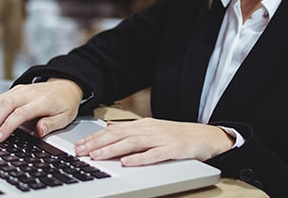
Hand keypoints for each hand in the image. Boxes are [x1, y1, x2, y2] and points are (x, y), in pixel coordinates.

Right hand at [0, 79, 82, 141]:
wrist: (65, 86)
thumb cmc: (64, 104)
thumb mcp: (65, 117)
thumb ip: (51, 124)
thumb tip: (39, 131)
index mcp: (42, 101)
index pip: (20, 113)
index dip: (7, 126)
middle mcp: (28, 93)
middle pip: (6, 105)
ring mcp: (20, 90)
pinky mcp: (15, 90)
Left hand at [74, 118, 234, 165]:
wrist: (208, 136)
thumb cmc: (179, 136)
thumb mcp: (152, 130)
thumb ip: (131, 129)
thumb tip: (109, 127)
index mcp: (143, 125)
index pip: (113, 130)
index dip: (95, 137)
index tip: (79, 145)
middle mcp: (150, 129)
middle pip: (119, 135)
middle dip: (98, 143)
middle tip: (80, 151)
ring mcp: (162, 138)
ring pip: (133, 143)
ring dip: (113, 150)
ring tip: (97, 156)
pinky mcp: (174, 149)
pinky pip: (155, 154)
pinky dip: (140, 158)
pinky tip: (128, 163)